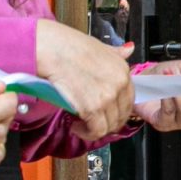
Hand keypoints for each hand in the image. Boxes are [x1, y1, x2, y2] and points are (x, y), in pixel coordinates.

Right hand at [33, 19, 136, 138]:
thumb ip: (116, 53)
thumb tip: (129, 49)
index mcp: (123, 70)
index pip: (128, 100)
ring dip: (95, 129)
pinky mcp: (93, 109)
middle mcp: (120, 84)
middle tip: (93, 122)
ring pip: (109, 126)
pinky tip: (76, 126)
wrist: (51, 49)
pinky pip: (97, 131)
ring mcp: (108, 97)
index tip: (105, 113)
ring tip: (81, 123)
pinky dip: (87, 133)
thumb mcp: (100, 47)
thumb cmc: (69, 46)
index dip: (116, 110)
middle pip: (121, 116)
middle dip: (107, 122)